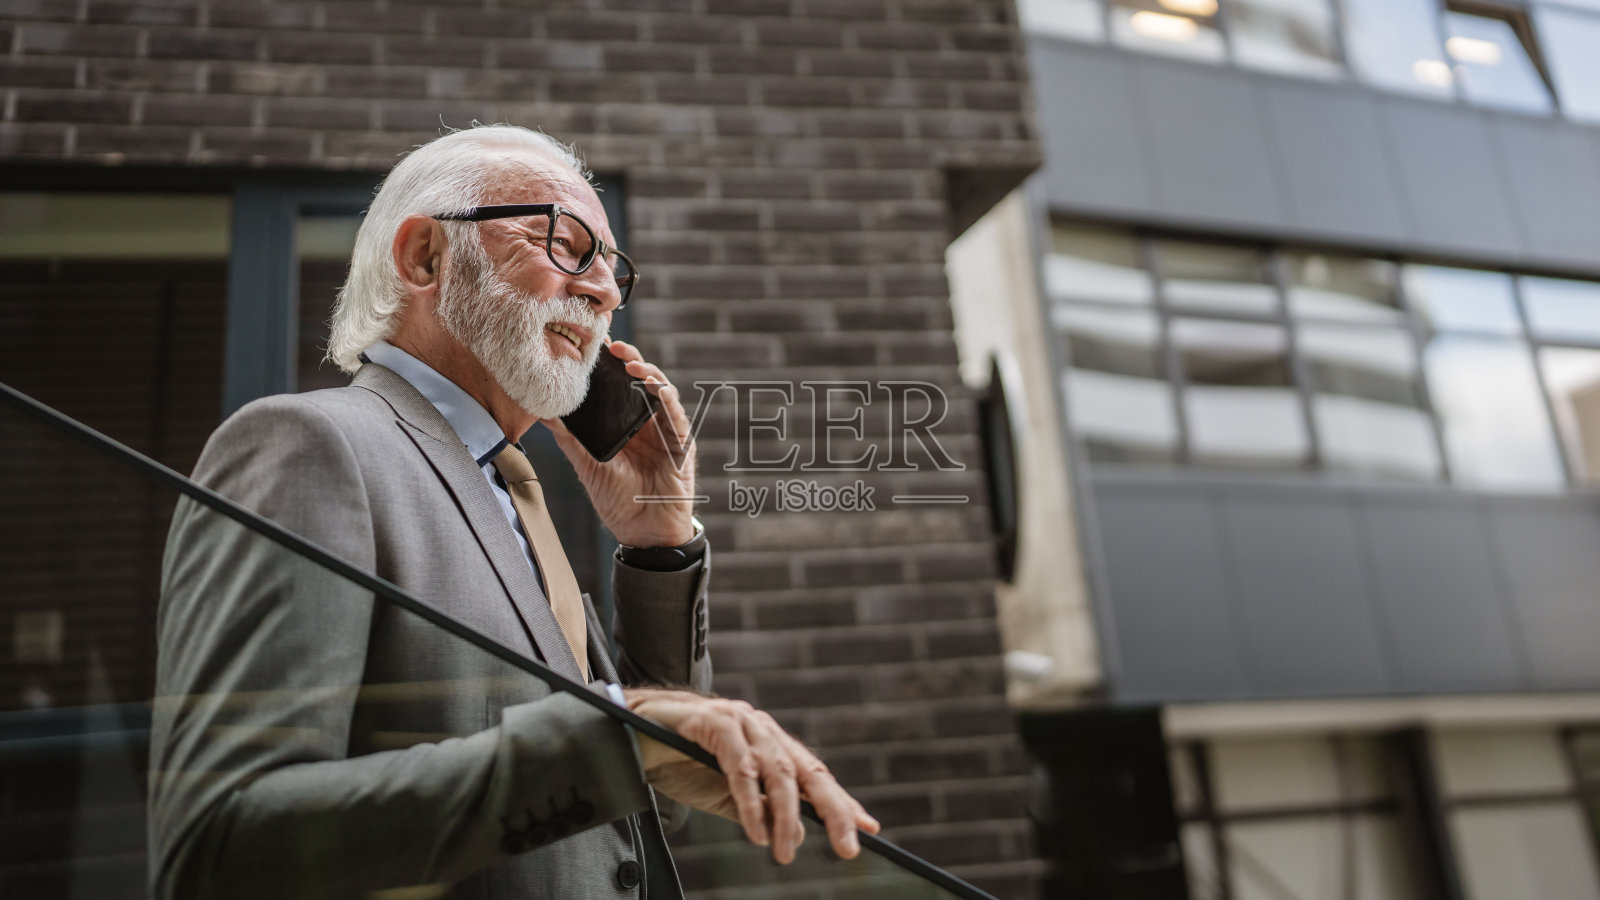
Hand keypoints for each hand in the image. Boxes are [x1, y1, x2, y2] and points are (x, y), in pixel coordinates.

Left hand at [544, 341, 696, 547]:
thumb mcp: (587, 466)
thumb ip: (569, 439)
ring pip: (662, 393)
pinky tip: (658, 388)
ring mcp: (665, 433)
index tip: (597, 348)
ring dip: (650, 375)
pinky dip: (669, 401)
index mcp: (625, 425)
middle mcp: (647, 424)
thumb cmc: (617, 502)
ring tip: (632, 365)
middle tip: (615, 347)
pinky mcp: (681, 446)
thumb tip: (543, 413)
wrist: (642, 533)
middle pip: (642, 383)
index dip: (611, 366)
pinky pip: (676, 417)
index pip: (620, 387)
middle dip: (631, 360)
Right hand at [624, 688, 879, 863]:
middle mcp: (761, 728)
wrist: (632, 736)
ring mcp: (740, 722)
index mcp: (769, 743)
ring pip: (777, 771)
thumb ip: (760, 810)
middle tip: (848, 846)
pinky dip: (750, 802)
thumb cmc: (681, 762)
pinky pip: (741, 768)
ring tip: (786, 851)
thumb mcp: (728, 795)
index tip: (868, 829)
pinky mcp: (714, 722)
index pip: (812, 775)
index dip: (841, 802)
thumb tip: (796, 835)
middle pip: (806, 771)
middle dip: (833, 810)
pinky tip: (756, 830)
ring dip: (786, 817)